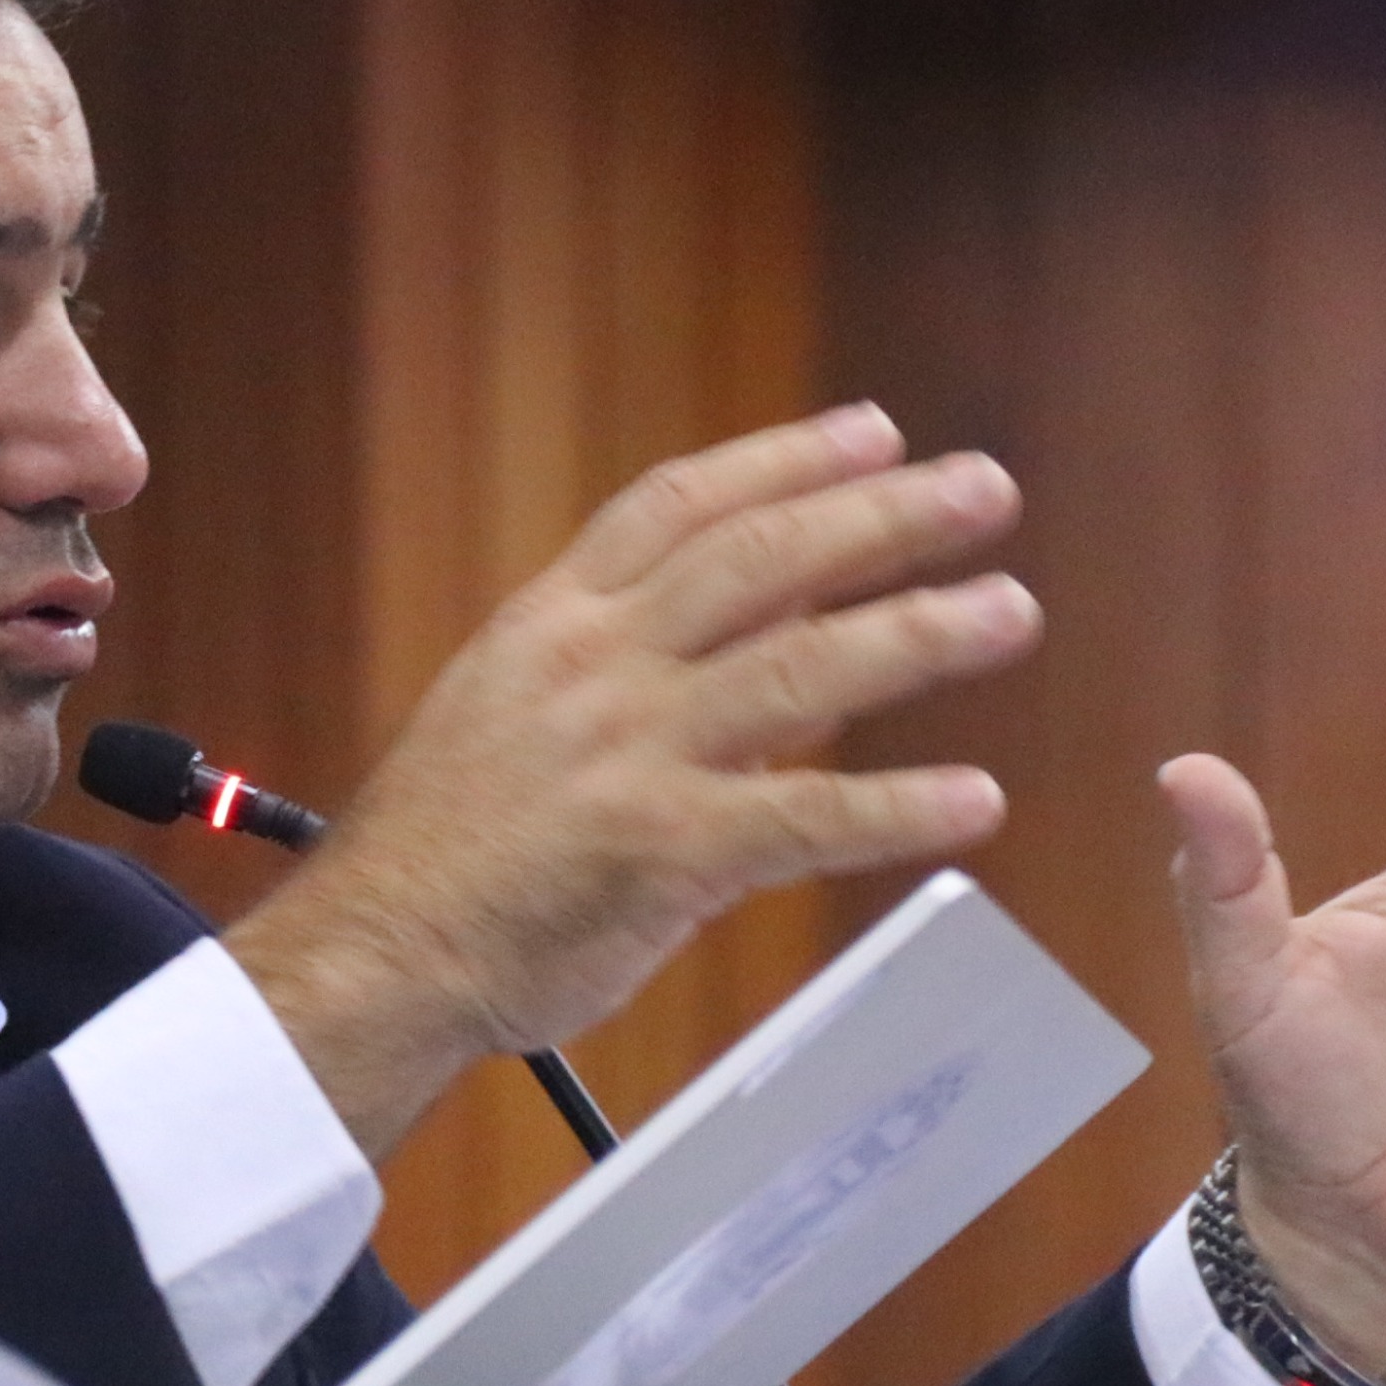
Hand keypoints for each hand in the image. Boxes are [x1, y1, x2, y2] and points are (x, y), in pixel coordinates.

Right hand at [230, 403, 1039, 1158]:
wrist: (374, 953)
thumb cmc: (442, 854)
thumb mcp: (509, 715)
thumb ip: (630, 670)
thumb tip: (766, 640)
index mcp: (551, 626)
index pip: (681, 505)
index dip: (788, 459)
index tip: (876, 433)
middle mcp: (595, 669)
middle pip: (762, 559)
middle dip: (883, 516)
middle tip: (984, 490)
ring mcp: (628, 755)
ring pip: (801, 669)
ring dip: (919, 633)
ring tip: (1011, 610)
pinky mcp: (660, 851)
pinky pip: (804, 818)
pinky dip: (896, 807)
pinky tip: (973, 800)